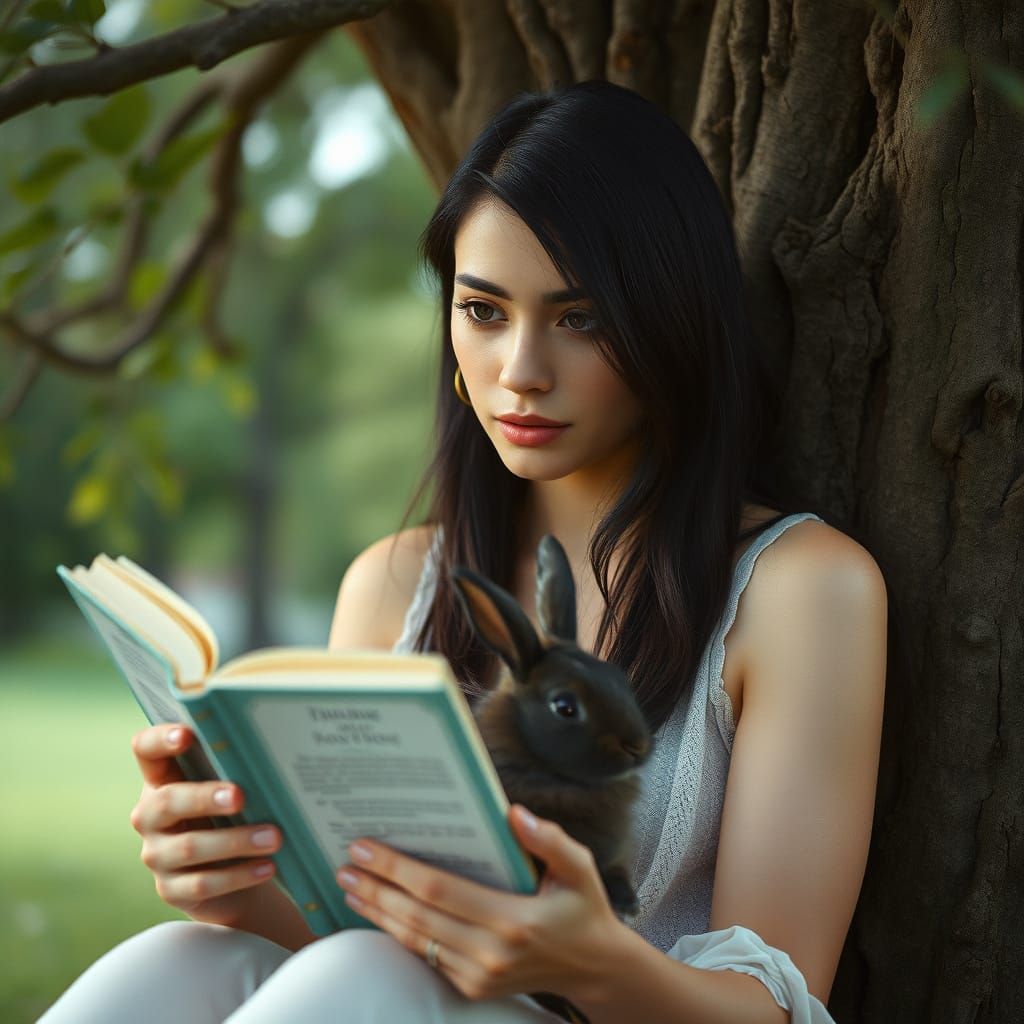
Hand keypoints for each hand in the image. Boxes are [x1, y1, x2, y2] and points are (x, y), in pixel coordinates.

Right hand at [129, 723, 282, 925]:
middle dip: (205, 797)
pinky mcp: (171, 889)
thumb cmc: (234, 817)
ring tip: (273, 837)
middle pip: (168, 801)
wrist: (235, 877)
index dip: (160, 740)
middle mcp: (150, 815)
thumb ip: (236, 771)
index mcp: (162, 779)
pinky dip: (239, 875)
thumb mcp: (231, 791)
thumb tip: (277, 751)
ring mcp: (157, 854)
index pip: (146, 751)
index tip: (186, 734)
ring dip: (235, 841)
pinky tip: (267, 866)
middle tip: (240, 796)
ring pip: (190, 847)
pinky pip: (203, 883)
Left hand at [334, 804, 627, 1003]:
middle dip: (375, 889)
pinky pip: (425, 956)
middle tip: (345, 864)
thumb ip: (550, 840)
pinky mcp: (472, 987)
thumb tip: (513, 813)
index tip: (366, 847)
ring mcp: (478, 976)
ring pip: (414, 941)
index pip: (438, 890)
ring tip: (350, 887)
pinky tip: (380, 912)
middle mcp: (489, 953)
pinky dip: (397, 933)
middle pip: (416, 917)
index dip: (397, 868)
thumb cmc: (582, 908)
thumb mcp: (579, 868)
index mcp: (512, 920)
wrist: (593, 968)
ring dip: (377, 913)